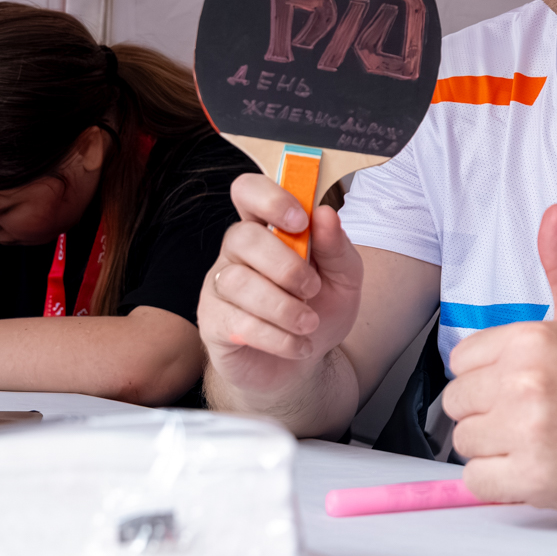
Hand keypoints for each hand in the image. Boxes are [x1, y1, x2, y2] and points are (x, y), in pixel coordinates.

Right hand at [199, 172, 365, 399]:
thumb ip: (337, 247)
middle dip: (285, 265)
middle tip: (313, 288)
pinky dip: (277, 338)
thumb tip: (326, 215)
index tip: (300, 222)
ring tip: (309, 324)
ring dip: (284, 307)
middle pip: (242, 237)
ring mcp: (220, 286)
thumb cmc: (319, 309)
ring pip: (239, 283)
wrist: (303, 365)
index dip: (270, 199)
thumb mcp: (343, 278)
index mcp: (267, 228)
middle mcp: (237, 252)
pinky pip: (238, 323)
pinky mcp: (213, 322)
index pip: (248, 191)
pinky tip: (297, 345)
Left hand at [443, 204, 556, 513]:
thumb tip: (552, 214)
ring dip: (493, 447)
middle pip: (457, 403)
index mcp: (530, 342)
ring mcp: (529, 434)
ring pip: (464, 443)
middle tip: (531, 413)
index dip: (488, 375)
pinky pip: (477, 483)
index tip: (522, 382)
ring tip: (535, 438)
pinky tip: (531, 465)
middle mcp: (525, 385)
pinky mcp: (532, 478)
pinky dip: (498, 482)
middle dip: (488, 411)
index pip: (461, 361)